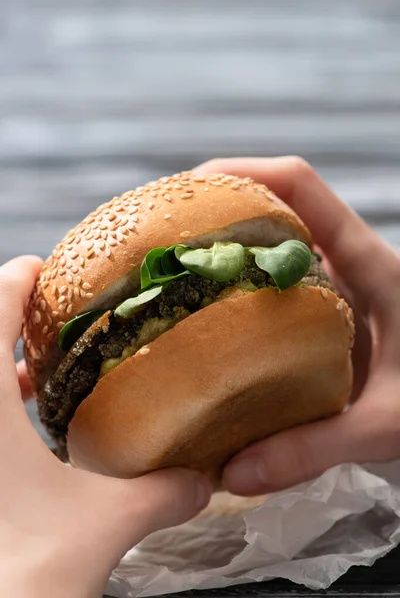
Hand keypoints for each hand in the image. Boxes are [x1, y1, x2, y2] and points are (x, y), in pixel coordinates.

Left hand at [0, 256, 211, 596]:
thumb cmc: (20, 570)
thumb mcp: (104, 525)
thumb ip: (161, 494)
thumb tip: (204, 479)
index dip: (17, 279)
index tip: (44, 268)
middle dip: (10, 316)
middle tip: (54, 316)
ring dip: (1, 365)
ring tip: (42, 370)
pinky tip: (28, 429)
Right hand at [195, 156, 399, 495]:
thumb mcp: (388, 424)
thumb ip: (314, 447)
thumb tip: (232, 473)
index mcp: (369, 264)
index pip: (300, 187)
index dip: (243, 173)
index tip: (188, 190)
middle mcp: (348, 263)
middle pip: (276, 206)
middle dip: (217, 210)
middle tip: (163, 239)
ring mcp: (338, 286)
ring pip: (275, 244)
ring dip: (226, 248)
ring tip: (173, 273)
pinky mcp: (332, 313)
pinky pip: (279, 284)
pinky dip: (242, 288)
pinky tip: (210, 321)